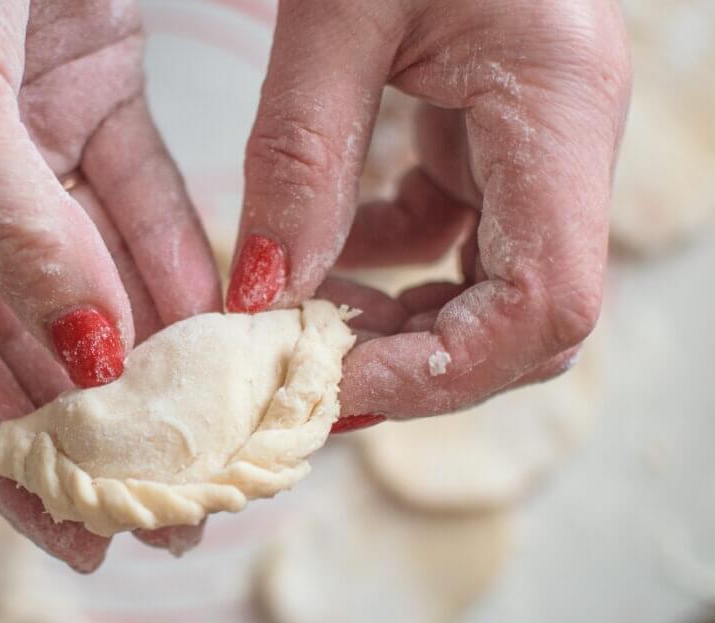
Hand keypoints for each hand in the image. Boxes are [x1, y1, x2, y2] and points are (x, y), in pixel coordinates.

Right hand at [0, 0, 220, 570]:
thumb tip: (84, 360)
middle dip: (102, 426)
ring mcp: (20, 157)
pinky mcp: (87, 106)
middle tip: (173, 503)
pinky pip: (142, 208)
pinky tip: (228, 329)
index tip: (76, 534)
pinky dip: (183, 266)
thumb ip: (10, 238)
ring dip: (157, 358)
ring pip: (98, 284)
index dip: (9, 461)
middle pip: (30, 344)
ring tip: (216, 435)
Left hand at [227, 0, 629, 425]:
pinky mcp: (491, 130)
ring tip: (303, 322)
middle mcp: (563, 135)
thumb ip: (300, 161)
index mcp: (554, 104)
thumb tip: (263, 299)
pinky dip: (390, 263)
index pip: (548, 304)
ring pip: (492, 286)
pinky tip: (326, 248)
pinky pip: (455, 232)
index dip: (446, 371)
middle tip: (307, 374)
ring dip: (400, 322)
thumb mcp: (335, 14)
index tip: (333, 383)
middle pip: (527, 317)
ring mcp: (533, 136)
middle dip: (419, 361)